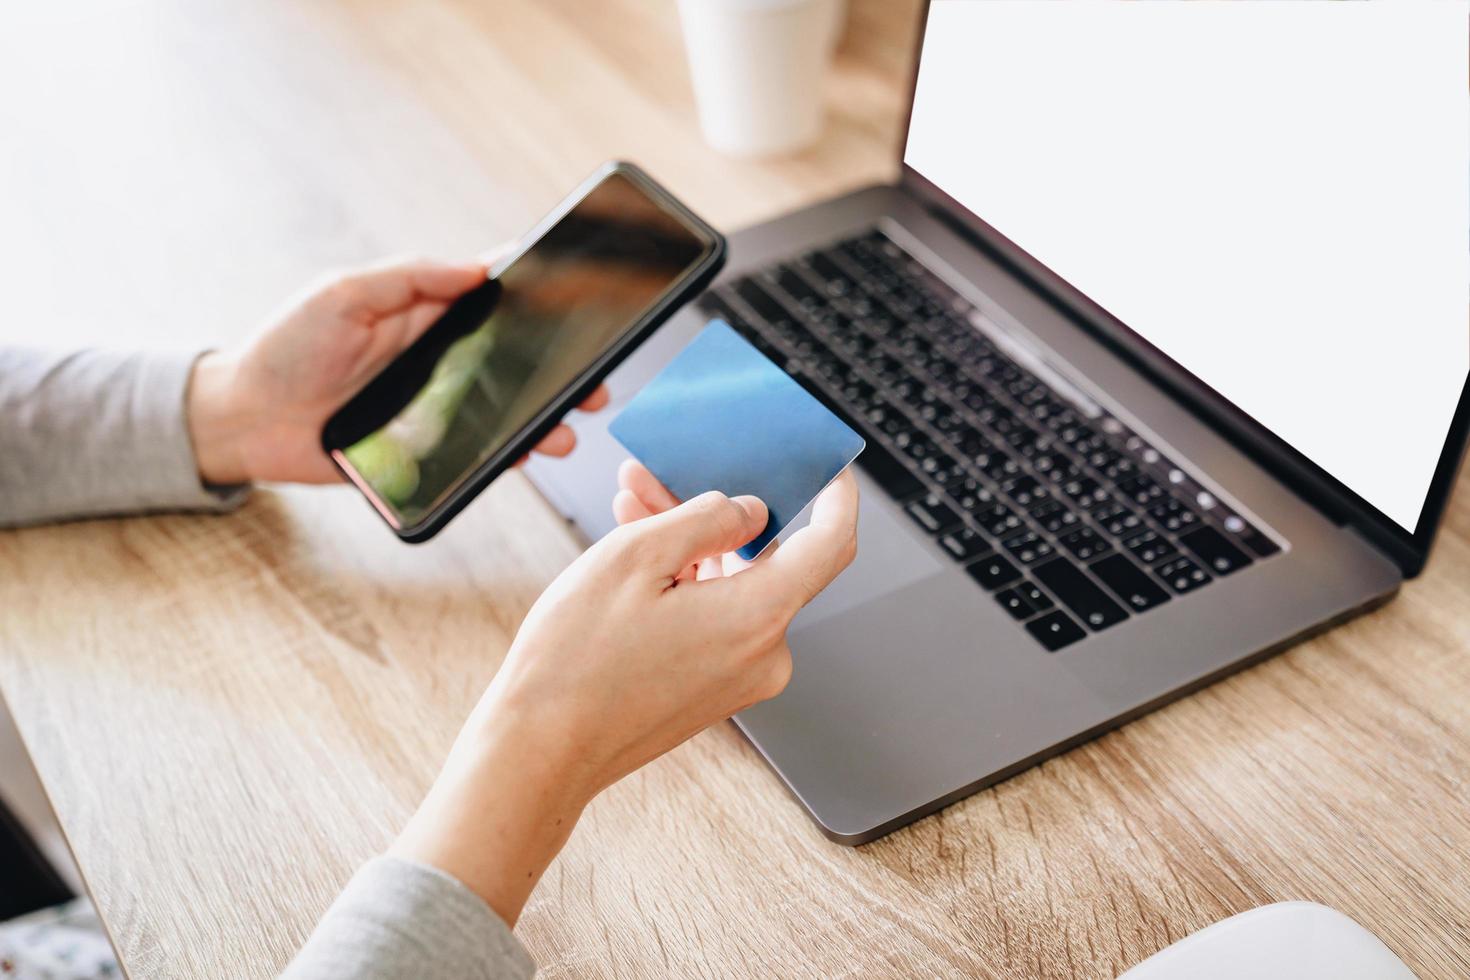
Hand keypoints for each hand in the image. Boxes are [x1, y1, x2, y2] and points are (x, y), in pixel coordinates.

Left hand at [185, 256, 607, 484]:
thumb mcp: (342, 294)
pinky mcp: (423, 449)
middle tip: (593, 379)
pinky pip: (476, 452)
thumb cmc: (285, 348)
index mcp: (423, 312)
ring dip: (542, 417)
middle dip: (559, 369)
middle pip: (514, 359)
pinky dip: (507, 454)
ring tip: (566, 425)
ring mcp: (434, 406)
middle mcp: (438, 358)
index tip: (576, 293)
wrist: (243, 420)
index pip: (493, 296)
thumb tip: (480, 267)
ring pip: (504, 409)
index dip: (536, 293)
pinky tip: (528, 453)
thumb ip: (409, 276)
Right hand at [391, 469, 859, 926]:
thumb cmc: (576, 662)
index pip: (831, 543)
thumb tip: (749, 511)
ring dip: (688, 543)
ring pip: (732, 584)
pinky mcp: (714, 689)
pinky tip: (637, 555)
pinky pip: (716, 617)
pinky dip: (684, 582)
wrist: (542, 751)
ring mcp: (740, 677)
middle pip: (763, 557)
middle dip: (712, 510)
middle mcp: (764, 653)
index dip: (836, 496)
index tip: (828, 468)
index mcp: (757, 616)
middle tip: (656, 475)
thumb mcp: (635, 556)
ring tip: (628, 507)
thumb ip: (707, 518)